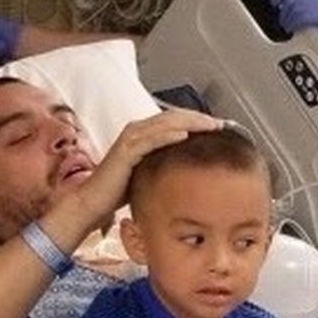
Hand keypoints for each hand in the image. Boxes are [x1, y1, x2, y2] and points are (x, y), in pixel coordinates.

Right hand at [79, 108, 222, 219]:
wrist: (94, 200)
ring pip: (165, 124)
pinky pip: (150, 139)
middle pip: (174, 117)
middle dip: (200, 118)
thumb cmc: (119, 189)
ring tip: (211, 125)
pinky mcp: (126, 152)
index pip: (175, 121)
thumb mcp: (149, 171)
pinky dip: (168, 135)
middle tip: (222, 123)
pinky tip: (185, 135)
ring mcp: (131, 139)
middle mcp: (137, 131)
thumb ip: (165, 162)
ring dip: (190, 123)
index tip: (221, 127)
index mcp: (143, 134)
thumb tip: (190, 165)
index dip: (198, 121)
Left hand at [270, 0, 317, 47]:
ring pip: (294, 7)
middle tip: (283, 21)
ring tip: (288, 27)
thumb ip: (303, 2)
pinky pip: (302, 16)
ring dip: (288, 19)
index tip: (274, 2)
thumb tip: (284, 5)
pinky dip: (295, 23)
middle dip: (283, 11)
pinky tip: (294, 28)